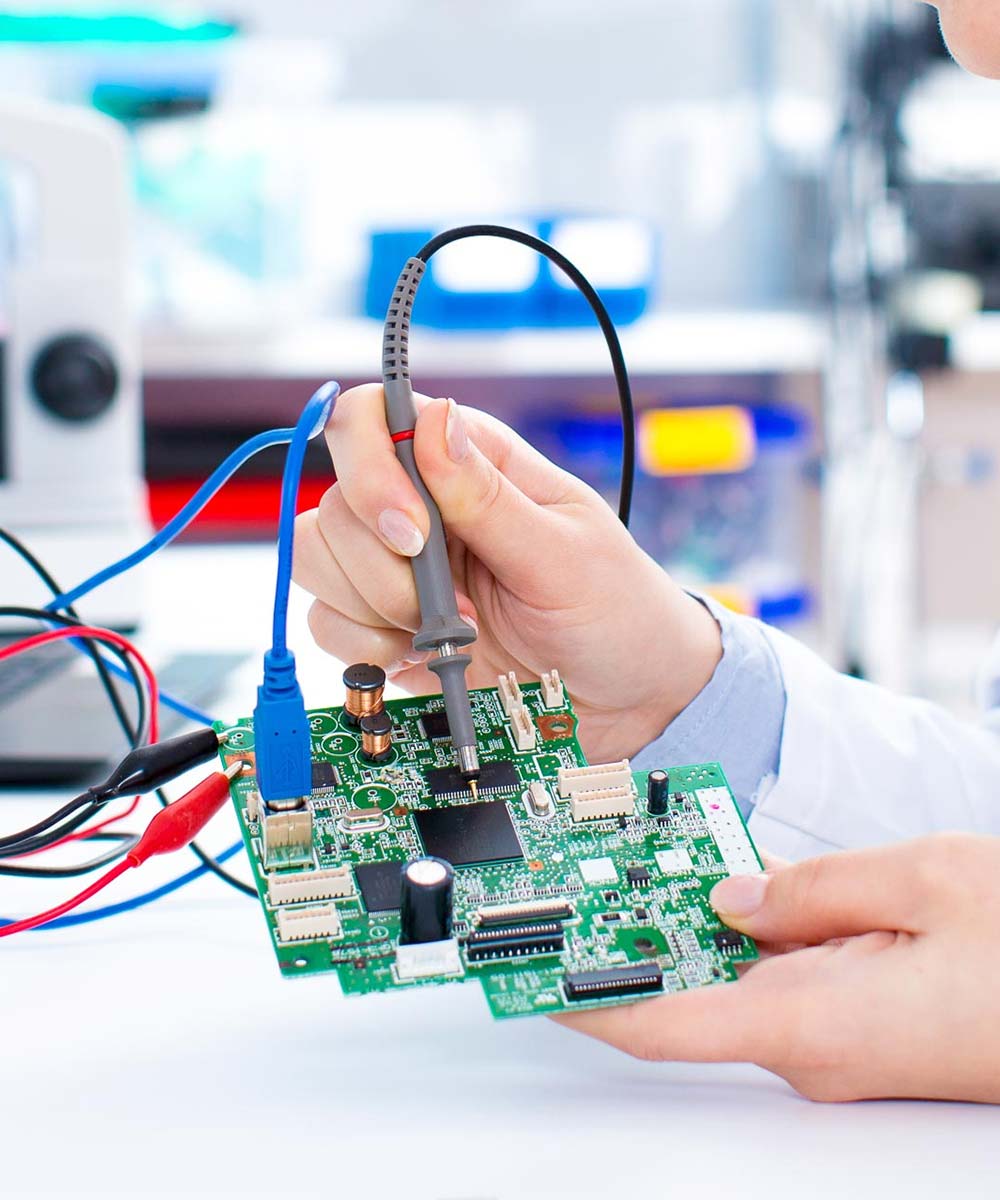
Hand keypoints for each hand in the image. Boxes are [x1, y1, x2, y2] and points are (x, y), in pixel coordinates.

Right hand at [293, 384, 721, 762]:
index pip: (376, 419)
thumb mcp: (566, 554)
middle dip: (382, 566)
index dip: (370, 468)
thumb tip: (434, 419)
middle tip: (450, 605)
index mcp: (471, 465)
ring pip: (318, 559)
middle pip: (335, 500)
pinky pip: (326, 623)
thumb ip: (491, 497)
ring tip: (447, 633)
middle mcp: (423, 507)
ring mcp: (398, 569)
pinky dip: (366, 648)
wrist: (626, 703)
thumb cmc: (616, 612)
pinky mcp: (386, 626)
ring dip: (374, 607)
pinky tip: (422, 657)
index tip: (412, 533)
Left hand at [553, 833, 999, 1102]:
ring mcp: (837, 1038)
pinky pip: (779, 975)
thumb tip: (733, 893)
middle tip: (573, 875)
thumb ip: (813, 886)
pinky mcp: (858, 1021)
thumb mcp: (925, 880)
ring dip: (686, 925)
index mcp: (816, 1021)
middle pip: (689, 993)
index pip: (662, 1021)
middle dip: (629, 935)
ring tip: (632, 861)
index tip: (528, 969)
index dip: (584, 995)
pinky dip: (744, 932)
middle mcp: (813, 1045)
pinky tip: (723, 881)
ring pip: (734, 978)